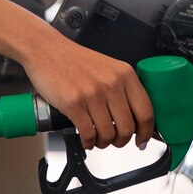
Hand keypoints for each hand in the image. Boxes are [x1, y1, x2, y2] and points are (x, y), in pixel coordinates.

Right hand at [23, 37, 153, 149]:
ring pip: (108, 134)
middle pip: (127, 127)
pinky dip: (88, 142)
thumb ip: (122, 88)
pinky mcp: (73, 104)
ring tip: (98, 139)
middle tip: (116, 141)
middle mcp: (111, 84)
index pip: (146, 111)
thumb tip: (134, 117)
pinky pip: (88, 133)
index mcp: (124, 74)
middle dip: (122, 141)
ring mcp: (92, 94)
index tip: (142, 140)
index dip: (146, 132)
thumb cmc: (74, 60)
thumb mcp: (108, 68)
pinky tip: (86, 139)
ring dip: (103, 143)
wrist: (46, 50)